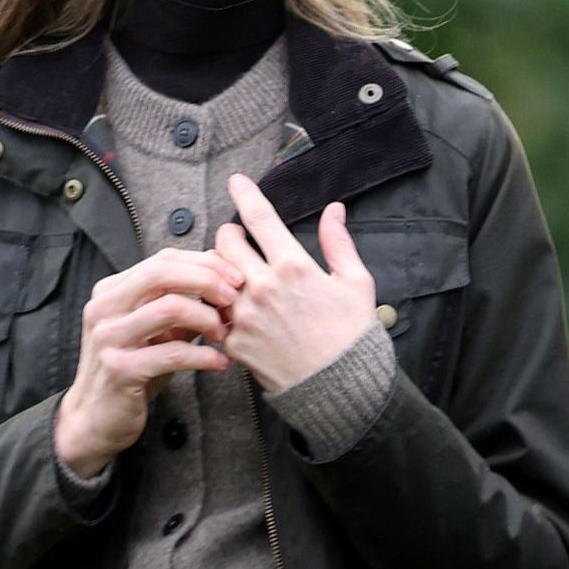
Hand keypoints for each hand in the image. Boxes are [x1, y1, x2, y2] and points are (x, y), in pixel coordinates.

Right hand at [54, 248, 242, 477]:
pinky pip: (172, 353)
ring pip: (168, 308)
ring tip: (223, 333)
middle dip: (207, 279)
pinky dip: (203, 356)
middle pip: (162, 273)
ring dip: (207, 317)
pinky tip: (219, 362)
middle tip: (234, 296)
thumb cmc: (130, 370)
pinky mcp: (120, 369)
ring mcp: (109, 338)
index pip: (163, 260)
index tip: (234, 276)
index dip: (203, 263)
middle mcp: (104, 308)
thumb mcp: (153, 332)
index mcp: (111, 291)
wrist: (94, 419)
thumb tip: (223, 285)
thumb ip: (180, 307)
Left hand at [212, 175, 376, 392]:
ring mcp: (245, 315)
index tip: (236, 181)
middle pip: (226, 242)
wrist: (340, 388)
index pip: (260, 217)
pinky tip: (233, 306)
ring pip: (213, 276)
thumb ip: (339, 242)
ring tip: (235, 273)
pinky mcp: (234, 341)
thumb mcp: (356, 283)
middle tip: (240, 238)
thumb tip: (334, 210)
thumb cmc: (351, 335)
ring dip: (221, 269)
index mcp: (293, 266)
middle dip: (230, 234)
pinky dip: (220, 305)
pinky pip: (214, 312)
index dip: (245, 193)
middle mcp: (263, 286)